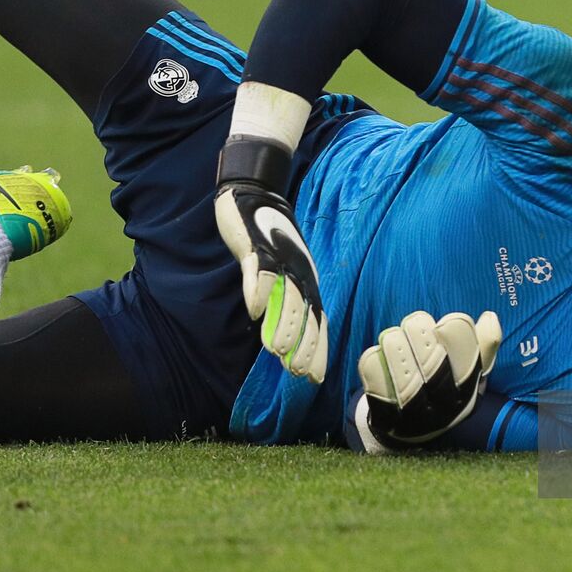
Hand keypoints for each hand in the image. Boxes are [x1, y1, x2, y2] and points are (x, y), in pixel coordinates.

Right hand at [215, 176, 327, 383]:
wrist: (257, 193)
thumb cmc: (272, 239)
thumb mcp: (286, 272)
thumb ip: (288, 301)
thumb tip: (289, 340)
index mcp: (307, 282)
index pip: (317, 321)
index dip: (316, 350)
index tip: (314, 378)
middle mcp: (298, 273)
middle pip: (304, 313)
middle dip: (302, 344)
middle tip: (297, 372)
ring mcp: (278, 259)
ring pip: (284, 296)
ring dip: (281, 323)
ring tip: (275, 350)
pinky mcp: (256, 246)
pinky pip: (259, 269)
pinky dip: (258, 289)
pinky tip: (254, 310)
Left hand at [353, 310, 501, 450]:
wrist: (411, 428)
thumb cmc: (443, 385)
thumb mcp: (467, 368)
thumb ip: (482, 343)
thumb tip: (489, 317)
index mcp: (469, 393)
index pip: (470, 363)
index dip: (457, 338)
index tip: (444, 324)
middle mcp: (445, 410)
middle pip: (436, 372)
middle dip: (424, 339)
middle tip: (414, 322)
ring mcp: (416, 420)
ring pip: (407, 385)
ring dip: (397, 353)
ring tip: (391, 336)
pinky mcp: (387, 422)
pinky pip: (379, 396)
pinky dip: (375, 371)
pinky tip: (375, 354)